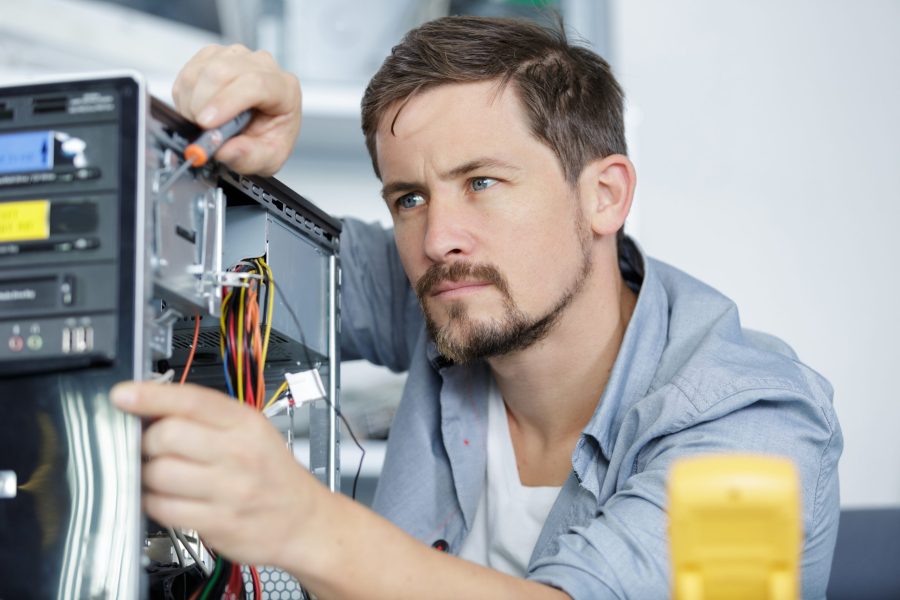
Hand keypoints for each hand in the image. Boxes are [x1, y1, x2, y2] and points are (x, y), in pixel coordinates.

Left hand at [111, 381, 322, 567]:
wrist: (303, 519)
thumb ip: (207, 417)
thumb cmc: (271, 473)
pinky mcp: (218, 523)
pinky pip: (163, 508)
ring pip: (159, 474)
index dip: (150, 396)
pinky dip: (154, 502)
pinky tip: (167, 498)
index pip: (190, 400)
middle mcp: (239, 453)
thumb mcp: (252, 431)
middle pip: (166, 435)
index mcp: (245, 423)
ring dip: (148, 475)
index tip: (122, 395)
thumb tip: (150, 406)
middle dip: (147, 442)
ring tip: (161, 475)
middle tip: (153, 447)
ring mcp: (229, 490)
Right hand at [172, 44, 301, 175]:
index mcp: (285, 89)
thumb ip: (248, 157)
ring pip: (203, 70)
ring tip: (201, 124)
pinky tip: (197, 110)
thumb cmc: (268, 139)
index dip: (226, 102)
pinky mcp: (214, 55)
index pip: (256, 84)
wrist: (259, 129)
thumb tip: (224, 150)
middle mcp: (262, 65)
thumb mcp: (267, 159)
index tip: (206, 123)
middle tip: (199, 130)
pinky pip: (190, 70)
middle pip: (223, 71)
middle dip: (202, 103)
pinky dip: (185, 95)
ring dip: (192, 101)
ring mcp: (237, 56)